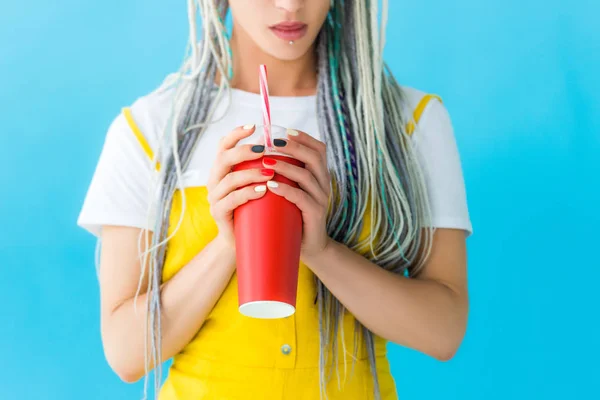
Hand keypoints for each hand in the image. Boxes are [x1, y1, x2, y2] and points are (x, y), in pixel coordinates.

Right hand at [207, 125, 274, 248]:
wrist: (242, 241)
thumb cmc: (253, 209)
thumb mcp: (256, 185)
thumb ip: (262, 168)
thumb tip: (282, 146)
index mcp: (222, 170)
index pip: (223, 146)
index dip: (236, 134)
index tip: (254, 126)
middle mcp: (214, 181)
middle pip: (224, 158)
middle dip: (245, 151)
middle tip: (265, 150)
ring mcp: (214, 198)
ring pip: (230, 179)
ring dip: (251, 173)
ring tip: (270, 173)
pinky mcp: (219, 214)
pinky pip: (231, 200)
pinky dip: (247, 193)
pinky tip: (262, 191)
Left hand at [261, 129, 332, 260]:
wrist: (308, 246)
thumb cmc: (294, 215)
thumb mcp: (292, 190)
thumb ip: (285, 173)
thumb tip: (263, 152)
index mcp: (320, 175)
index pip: (319, 149)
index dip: (304, 138)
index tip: (285, 131)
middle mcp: (324, 184)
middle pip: (314, 157)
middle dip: (293, 147)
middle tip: (271, 143)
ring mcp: (321, 200)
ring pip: (306, 176)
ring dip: (285, 166)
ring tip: (265, 161)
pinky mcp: (315, 214)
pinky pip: (301, 198)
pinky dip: (286, 189)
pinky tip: (271, 184)